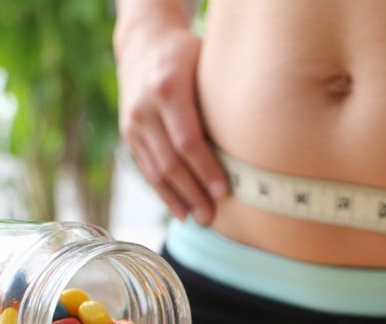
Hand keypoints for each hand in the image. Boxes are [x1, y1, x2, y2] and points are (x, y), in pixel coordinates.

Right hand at [115, 26, 226, 224]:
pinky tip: (180, 210)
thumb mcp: (206, 63)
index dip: (206, 169)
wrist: (144, 41)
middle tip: (213, 217)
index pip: (188, 140)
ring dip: (178, 200)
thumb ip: (220, 98)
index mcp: (167, 89)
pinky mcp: (129, 135)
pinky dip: (163, 193)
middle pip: (170, 162)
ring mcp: (132, 123)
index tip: (224, 191)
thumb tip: (256, 140)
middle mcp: (144, 109)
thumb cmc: (188, 54)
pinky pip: (146, 170)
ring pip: (155, 171)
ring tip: (199, 220)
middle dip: (193, 193)